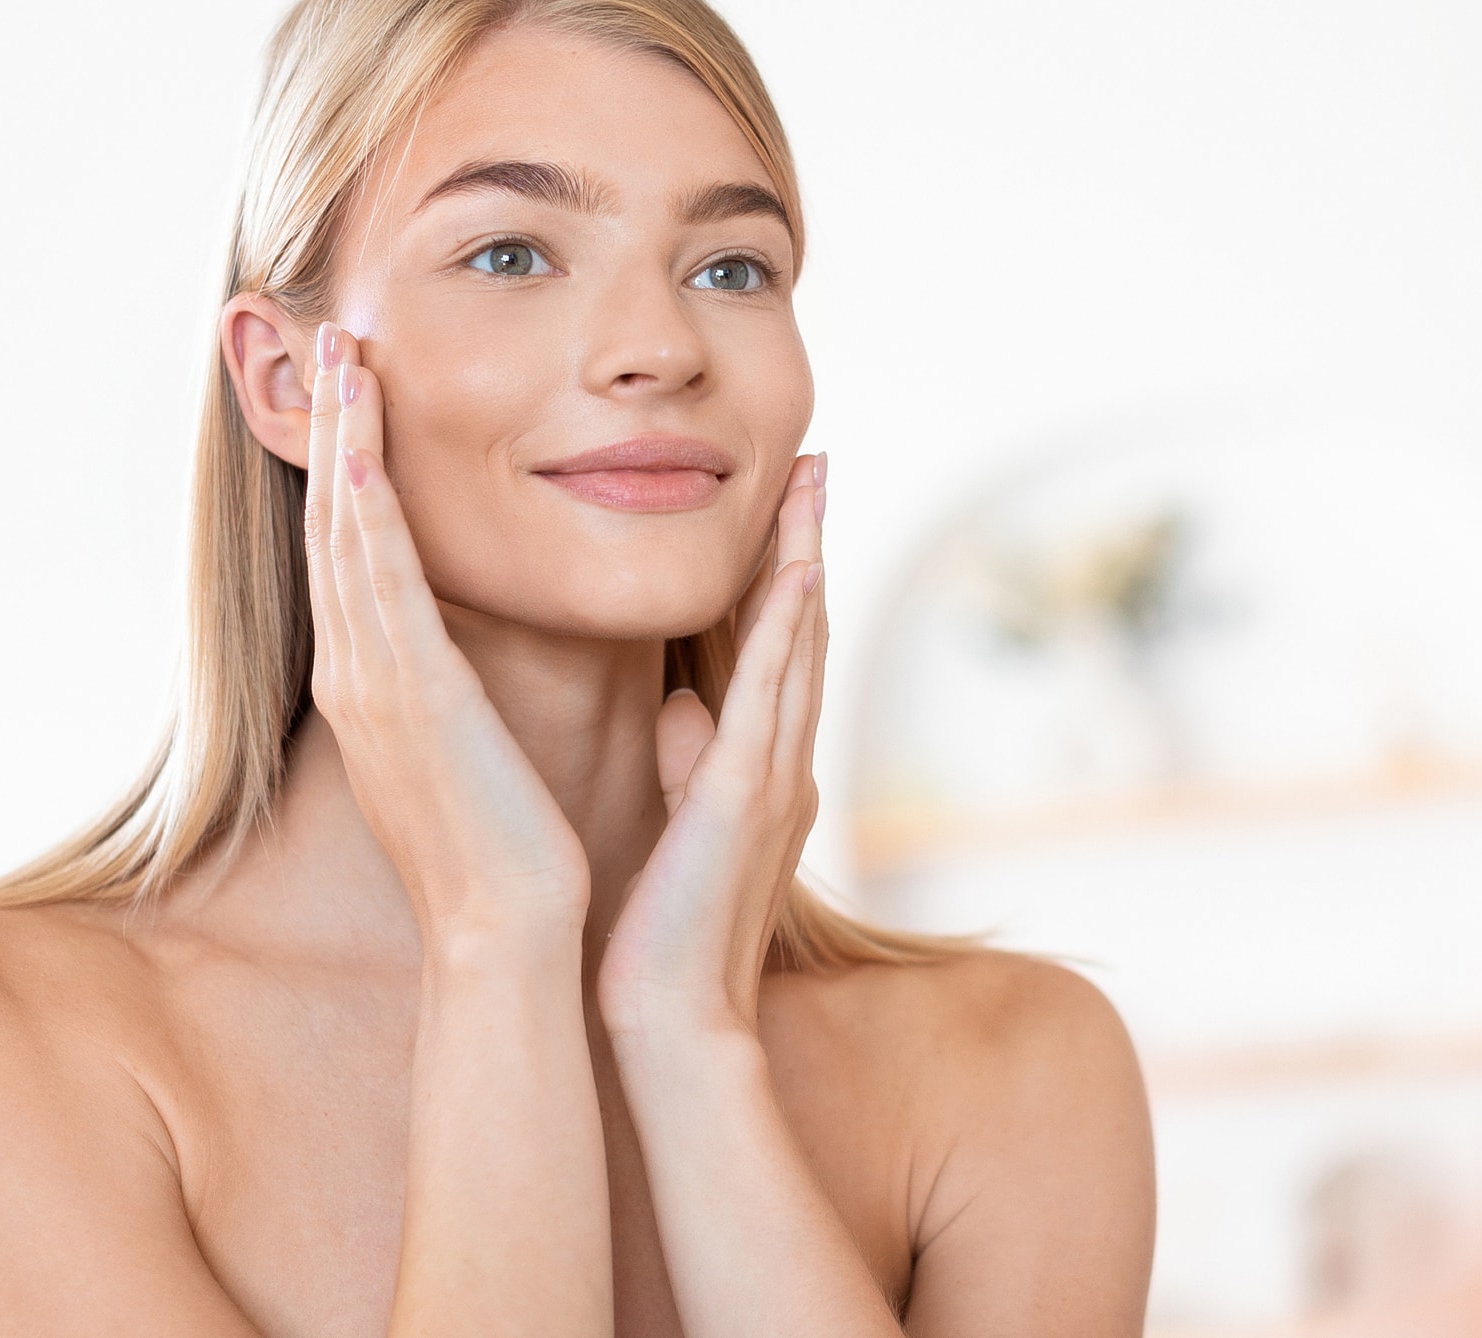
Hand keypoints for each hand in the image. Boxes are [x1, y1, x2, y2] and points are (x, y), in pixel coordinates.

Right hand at [303, 321, 591, 936]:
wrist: (503, 930)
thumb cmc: (503, 850)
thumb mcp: (469, 747)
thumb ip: (459, 693)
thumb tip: (465, 659)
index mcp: (378, 685)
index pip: (355, 551)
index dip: (349, 465)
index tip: (355, 391)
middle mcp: (358, 674)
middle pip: (332, 525)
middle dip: (329, 429)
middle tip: (326, 337)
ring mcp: (374, 684)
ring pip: (347, 537)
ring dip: (342, 443)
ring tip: (340, 358)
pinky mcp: (411, 697)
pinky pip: (381, 588)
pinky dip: (368, 516)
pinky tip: (362, 456)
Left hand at [596, 453, 828, 1039]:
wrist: (674, 1019)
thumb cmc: (668, 936)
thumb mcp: (680, 830)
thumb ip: (687, 761)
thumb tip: (679, 704)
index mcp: (759, 768)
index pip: (774, 653)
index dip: (782, 575)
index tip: (783, 506)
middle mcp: (780, 762)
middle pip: (801, 629)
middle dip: (808, 542)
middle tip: (814, 461)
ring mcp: (772, 776)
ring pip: (798, 644)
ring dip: (806, 559)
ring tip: (812, 485)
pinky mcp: (746, 795)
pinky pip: (772, 695)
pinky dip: (785, 629)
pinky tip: (795, 572)